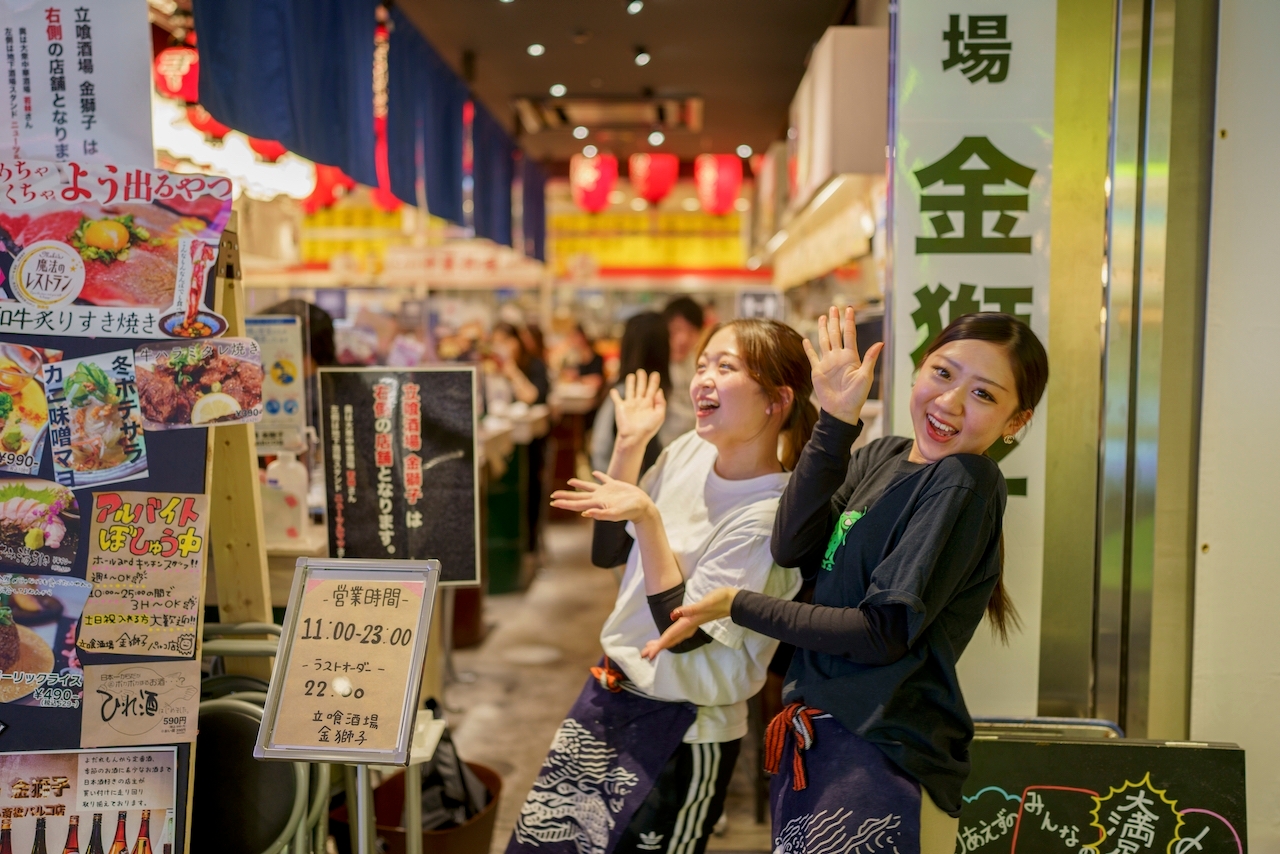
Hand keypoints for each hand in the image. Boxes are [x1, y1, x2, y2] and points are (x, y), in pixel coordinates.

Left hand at [550, 472, 654, 521]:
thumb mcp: (615, 513)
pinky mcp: (615, 486)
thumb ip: (601, 514)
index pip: (576, 504)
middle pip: (578, 497)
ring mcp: (606, 492)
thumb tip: (585, 513)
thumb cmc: (630, 511)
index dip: (564, 503)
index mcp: (596, 504)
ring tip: (569, 481)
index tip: (552, 502)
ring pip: (589, 487)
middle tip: (553, 495)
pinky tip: (594, 473)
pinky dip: (598, 476)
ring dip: (579, 484)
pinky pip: (604, 479)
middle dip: (565, 496)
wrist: (643, 507)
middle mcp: (598, 498)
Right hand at [612, 369, 665, 446]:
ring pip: (630, 390)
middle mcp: (639, 403)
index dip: (654, 382)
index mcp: (649, 404)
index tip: (655, 374)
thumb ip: (661, 403)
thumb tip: (659, 390)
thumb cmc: (648, 428)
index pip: (652, 390)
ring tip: (631, 375)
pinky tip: (613, 390)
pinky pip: (617, 399)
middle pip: (641, 388)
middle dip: (642, 379)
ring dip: (630, 383)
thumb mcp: (660, 415)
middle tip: (641, 371)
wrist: (634, 437)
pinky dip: (614, 394)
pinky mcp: (620, 407)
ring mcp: (630, 405)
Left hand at [640, 587, 737, 659]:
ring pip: (674, 637)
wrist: (732, 602)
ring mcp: (692, 624)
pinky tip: (669, 638)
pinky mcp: (694, 621)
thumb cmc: (719, 600)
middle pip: (670, 639)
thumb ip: (690, 610)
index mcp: (689, 622)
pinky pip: (679, 633)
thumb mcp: (706, 603)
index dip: (659, 645)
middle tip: (644, 655)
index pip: (671, 636)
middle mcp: (689, 625)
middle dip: (657, 647)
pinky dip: (671, 637)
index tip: (649, 655)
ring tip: (651, 648)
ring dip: (663, 643)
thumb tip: (674, 614)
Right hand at [804, 306, 883, 424]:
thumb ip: (870, 358)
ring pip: (824, 341)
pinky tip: (805, 340)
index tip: (849, 309)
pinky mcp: (817, 371)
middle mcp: (838, 357)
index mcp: (851, 357)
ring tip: (822, 318)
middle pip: (836, 334)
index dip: (849, 321)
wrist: (841, 410)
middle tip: (833, 308)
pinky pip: (812, 356)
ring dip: (823, 330)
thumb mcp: (866, 376)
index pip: (849, 334)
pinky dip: (808, 348)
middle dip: (834, 321)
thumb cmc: (856, 396)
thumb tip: (880, 343)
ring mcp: (827, 363)